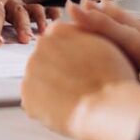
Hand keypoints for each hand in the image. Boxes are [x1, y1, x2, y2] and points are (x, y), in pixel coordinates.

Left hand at [22, 20, 137, 136]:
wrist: (107, 107)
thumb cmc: (112, 74)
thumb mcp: (101, 40)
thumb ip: (80, 32)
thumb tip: (68, 31)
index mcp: (58, 31)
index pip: (56, 35)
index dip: (68, 51)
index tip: (76, 63)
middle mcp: (40, 47)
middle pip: (45, 56)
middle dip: (56, 67)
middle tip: (76, 82)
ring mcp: (32, 72)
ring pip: (38, 78)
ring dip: (49, 86)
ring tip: (72, 97)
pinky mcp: (27, 97)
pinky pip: (33, 100)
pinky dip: (45, 105)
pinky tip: (63, 108)